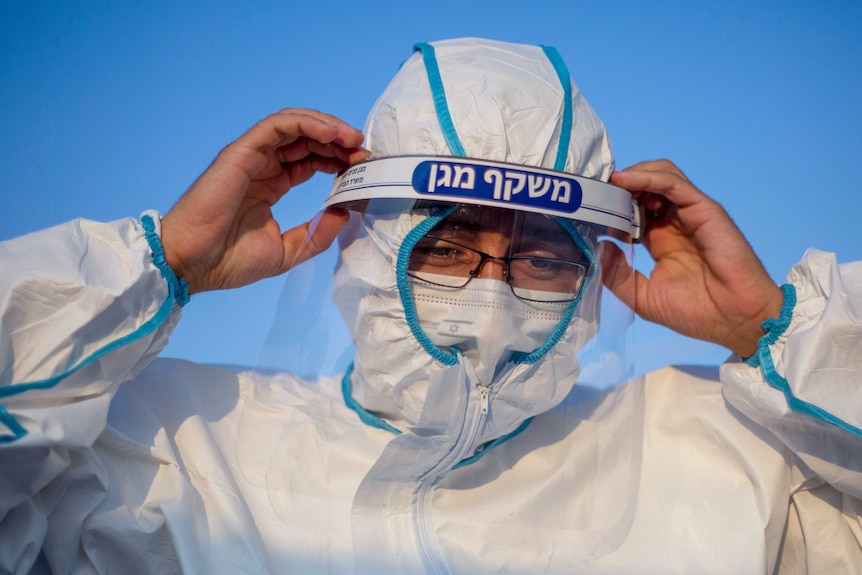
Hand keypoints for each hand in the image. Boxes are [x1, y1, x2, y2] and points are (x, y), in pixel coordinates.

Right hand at [160, 109, 368, 293]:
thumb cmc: (228, 261)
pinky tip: (332, 134)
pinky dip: (307, 123)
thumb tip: (346, 212)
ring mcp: (251, 157)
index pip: (310, 160)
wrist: (192, 265)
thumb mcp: (288, 251)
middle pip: (307, 139)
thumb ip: (317, 233)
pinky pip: (278, 126)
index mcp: (271, 185)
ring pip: (295, 125)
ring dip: (328, 127)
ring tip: (353, 139)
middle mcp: (262, 166)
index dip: (338, 159)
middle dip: (339, 141)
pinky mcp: (241, 151)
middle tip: (364, 151)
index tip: (362, 168)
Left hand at [602, 160, 783, 356]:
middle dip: (617, 186)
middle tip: (592, 192)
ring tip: (606, 184)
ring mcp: (690, 213)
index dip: (610, 206)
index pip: (632, 210)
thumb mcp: (642, 296)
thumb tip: (598, 246)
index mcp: (661, 239)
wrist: (735, 320)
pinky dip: (647, 177)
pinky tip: (623, 181)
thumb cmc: (697, 312)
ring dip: (631, 176)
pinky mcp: (703, 209)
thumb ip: (618, 274)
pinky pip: (673, 183)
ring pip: (659, 176)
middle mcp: (674, 222)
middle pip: (644, 188)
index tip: (585, 209)